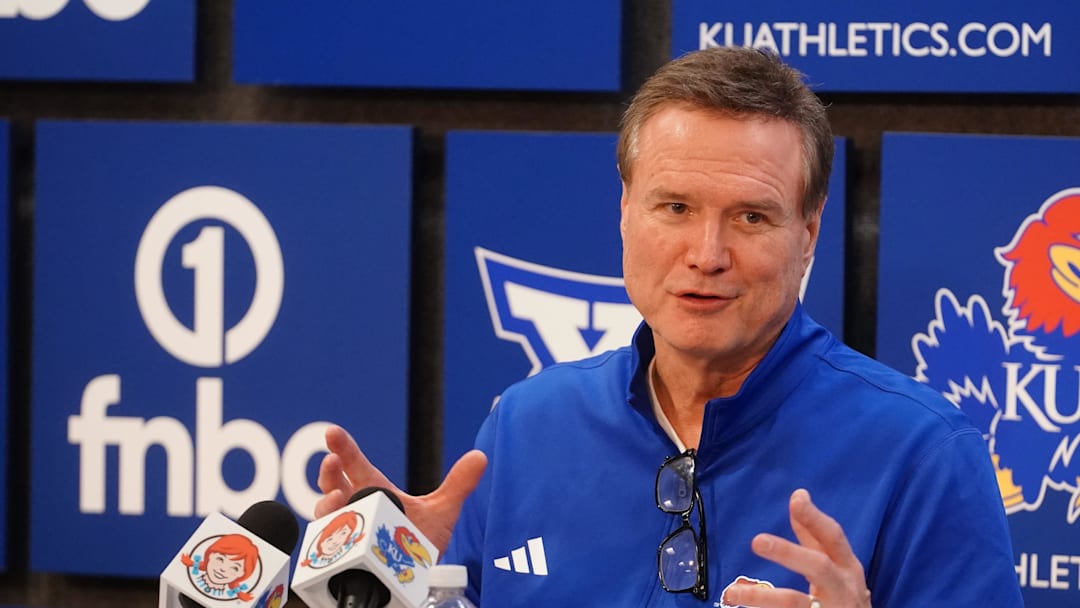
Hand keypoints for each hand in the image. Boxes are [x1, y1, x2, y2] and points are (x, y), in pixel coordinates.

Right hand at [315, 424, 487, 553]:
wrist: (416, 579)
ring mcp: (347, 532)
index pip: (356, 466)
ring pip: (327, 514)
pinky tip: (336, 533)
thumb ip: (458, 484)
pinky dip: (328, 538)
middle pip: (334, 485)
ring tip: (337, 497)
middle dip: (329, 472)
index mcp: (374, 492)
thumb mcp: (441, 511)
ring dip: (327, 503)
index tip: (333, 433)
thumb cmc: (420, 542)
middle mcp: (356, 509)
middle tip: (332, 460)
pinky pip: (328, 547)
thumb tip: (480, 457)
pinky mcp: (343, 557)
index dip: (344, 449)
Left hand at [722, 489, 870, 607]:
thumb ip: (814, 537)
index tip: (797, 498)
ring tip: (732, 594)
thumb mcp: (836, 565)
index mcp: (847, 567)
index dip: (815, 518)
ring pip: (794, 602)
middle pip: (818, 567)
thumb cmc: (844, 593)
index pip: (832, 537)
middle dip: (788, 553)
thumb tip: (799, 496)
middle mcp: (843, 588)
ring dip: (762, 598)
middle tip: (758, 541)